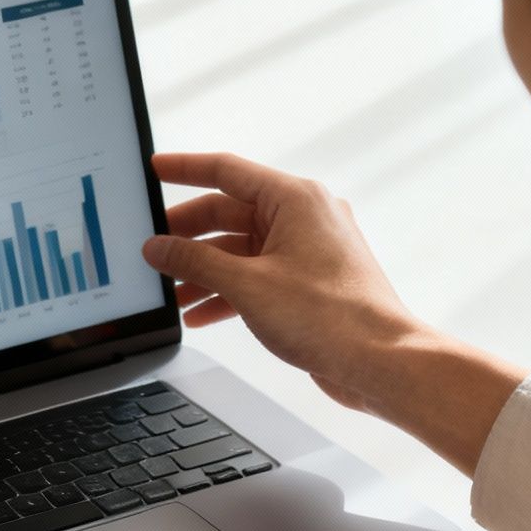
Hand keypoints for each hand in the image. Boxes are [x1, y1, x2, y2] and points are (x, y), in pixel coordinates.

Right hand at [144, 152, 424, 404]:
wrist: (379, 361)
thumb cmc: (331, 318)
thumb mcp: (247, 285)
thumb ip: (195, 262)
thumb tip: (159, 247)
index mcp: (295, 199)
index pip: (226, 170)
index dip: (184, 169)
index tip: (154, 170)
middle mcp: (304, 217)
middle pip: (229, 213)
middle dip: (187, 236)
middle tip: (152, 250)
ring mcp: (308, 251)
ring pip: (240, 249)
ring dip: (203, 271)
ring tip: (171, 294)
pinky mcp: (309, 283)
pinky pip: (257, 275)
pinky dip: (227, 291)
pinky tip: (200, 314)